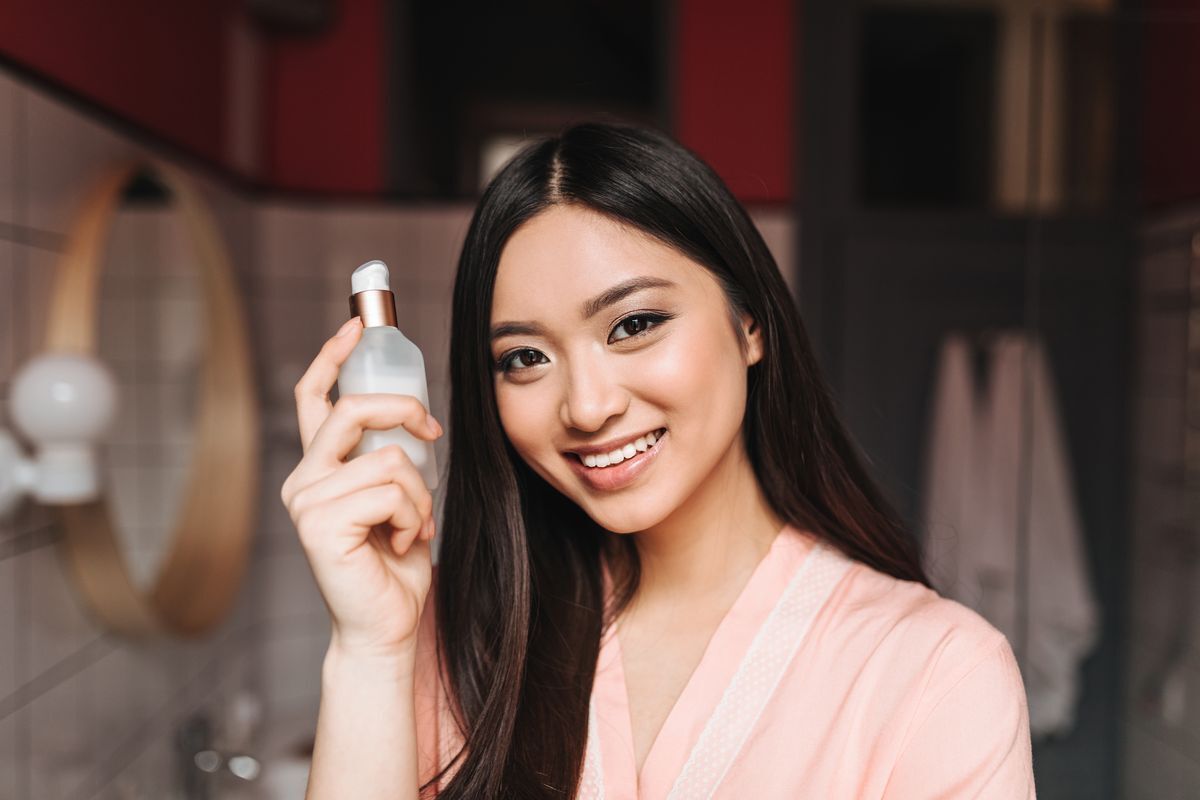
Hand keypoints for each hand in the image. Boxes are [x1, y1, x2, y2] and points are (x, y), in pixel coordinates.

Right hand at [279, 316, 442, 660]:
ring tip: (413, 527)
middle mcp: (303, 480)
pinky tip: (404, 544)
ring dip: (420, 494)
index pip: (313, 399)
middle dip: (404, 410)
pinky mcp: (319, 526)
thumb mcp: (399, 497)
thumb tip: (415, 416)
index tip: (355, 326)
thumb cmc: (397, 565)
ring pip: (388, 458)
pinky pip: (390, 491)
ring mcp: (306, 502)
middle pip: (354, 409)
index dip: (332, 357)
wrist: (388, 626)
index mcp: (319, 469)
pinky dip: (414, 516)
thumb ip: (392, 459)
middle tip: (433, 432)